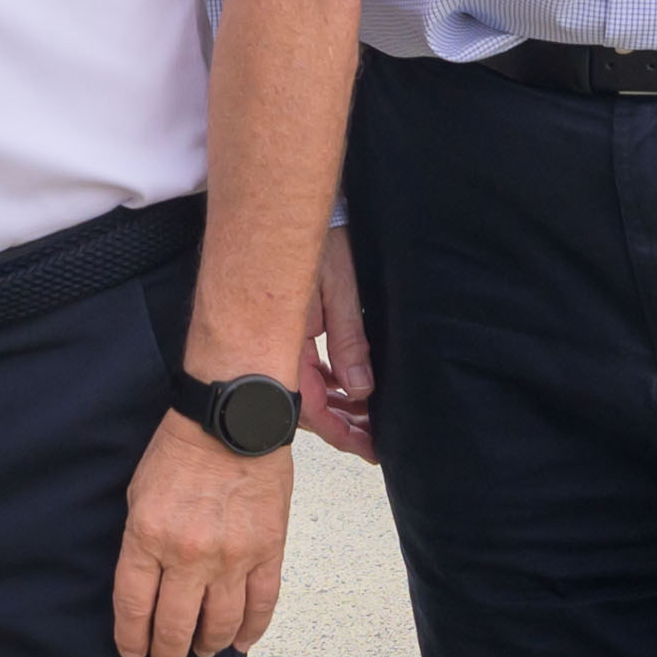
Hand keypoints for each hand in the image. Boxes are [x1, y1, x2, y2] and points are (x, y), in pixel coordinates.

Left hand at [112, 410, 290, 656]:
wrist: (233, 419)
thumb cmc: (181, 451)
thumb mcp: (138, 495)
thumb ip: (140, 544)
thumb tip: (146, 588)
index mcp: (148, 538)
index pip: (135, 608)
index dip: (133, 641)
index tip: (133, 655)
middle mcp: (189, 555)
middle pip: (176, 626)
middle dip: (168, 654)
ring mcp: (233, 556)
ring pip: (220, 624)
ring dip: (208, 646)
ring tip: (201, 652)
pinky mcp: (267, 551)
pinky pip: (262, 604)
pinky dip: (251, 629)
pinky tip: (240, 642)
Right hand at [298, 230, 381, 462]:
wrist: (291, 206)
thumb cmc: (315, 240)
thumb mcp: (339, 288)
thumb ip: (348, 340)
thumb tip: (361, 388)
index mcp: (287, 345)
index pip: (313, 408)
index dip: (342, 434)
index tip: (369, 450)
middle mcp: (280, 349)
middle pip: (310, 407)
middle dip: (345, 428)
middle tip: (375, 444)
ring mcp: (286, 342)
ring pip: (311, 391)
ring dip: (341, 409)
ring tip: (371, 422)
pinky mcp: (294, 332)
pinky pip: (311, 371)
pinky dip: (334, 385)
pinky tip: (355, 391)